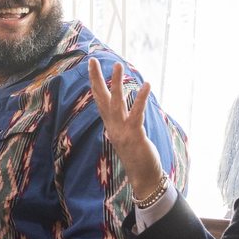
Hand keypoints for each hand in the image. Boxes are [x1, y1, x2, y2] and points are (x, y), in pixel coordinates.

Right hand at [86, 58, 164, 201]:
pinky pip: (137, 113)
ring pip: (116, 103)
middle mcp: (113, 126)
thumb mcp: (127, 136)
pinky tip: (146, 85)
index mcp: (111, 125)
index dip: (95, 84)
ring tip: (118, 65)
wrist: (143, 177)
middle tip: (92, 61)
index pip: (100, 101)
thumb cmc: (138, 157)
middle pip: (101, 99)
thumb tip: (124, 111)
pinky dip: (141, 98)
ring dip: (116, 83)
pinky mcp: (134, 134)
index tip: (92, 67)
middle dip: (96, 79)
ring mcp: (122, 130)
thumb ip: (124, 122)